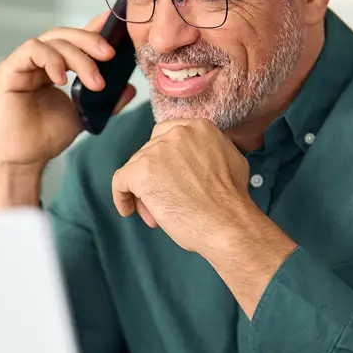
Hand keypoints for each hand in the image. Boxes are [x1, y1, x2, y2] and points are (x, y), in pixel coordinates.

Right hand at [0, 11, 135, 170]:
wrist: (23, 160)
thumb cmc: (45, 138)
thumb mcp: (84, 115)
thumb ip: (106, 101)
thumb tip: (130, 87)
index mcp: (54, 67)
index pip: (75, 40)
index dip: (95, 28)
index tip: (116, 24)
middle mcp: (37, 61)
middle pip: (65, 35)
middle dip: (90, 41)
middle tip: (109, 55)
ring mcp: (22, 64)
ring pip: (52, 40)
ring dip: (77, 56)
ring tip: (93, 82)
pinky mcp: (8, 70)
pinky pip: (31, 50)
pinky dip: (51, 60)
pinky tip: (62, 79)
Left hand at [111, 119, 252, 253]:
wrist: (228, 224)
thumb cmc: (231, 203)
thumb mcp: (231, 160)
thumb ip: (209, 150)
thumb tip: (195, 156)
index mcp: (199, 127)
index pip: (165, 135)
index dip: (162, 158)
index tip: (164, 175)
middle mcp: (176, 134)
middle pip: (149, 152)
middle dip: (154, 178)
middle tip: (164, 201)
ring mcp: (157, 151)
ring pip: (136, 168)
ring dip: (143, 191)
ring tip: (157, 215)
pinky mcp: (141, 172)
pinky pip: (120, 181)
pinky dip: (122, 197)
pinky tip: (128, 210)